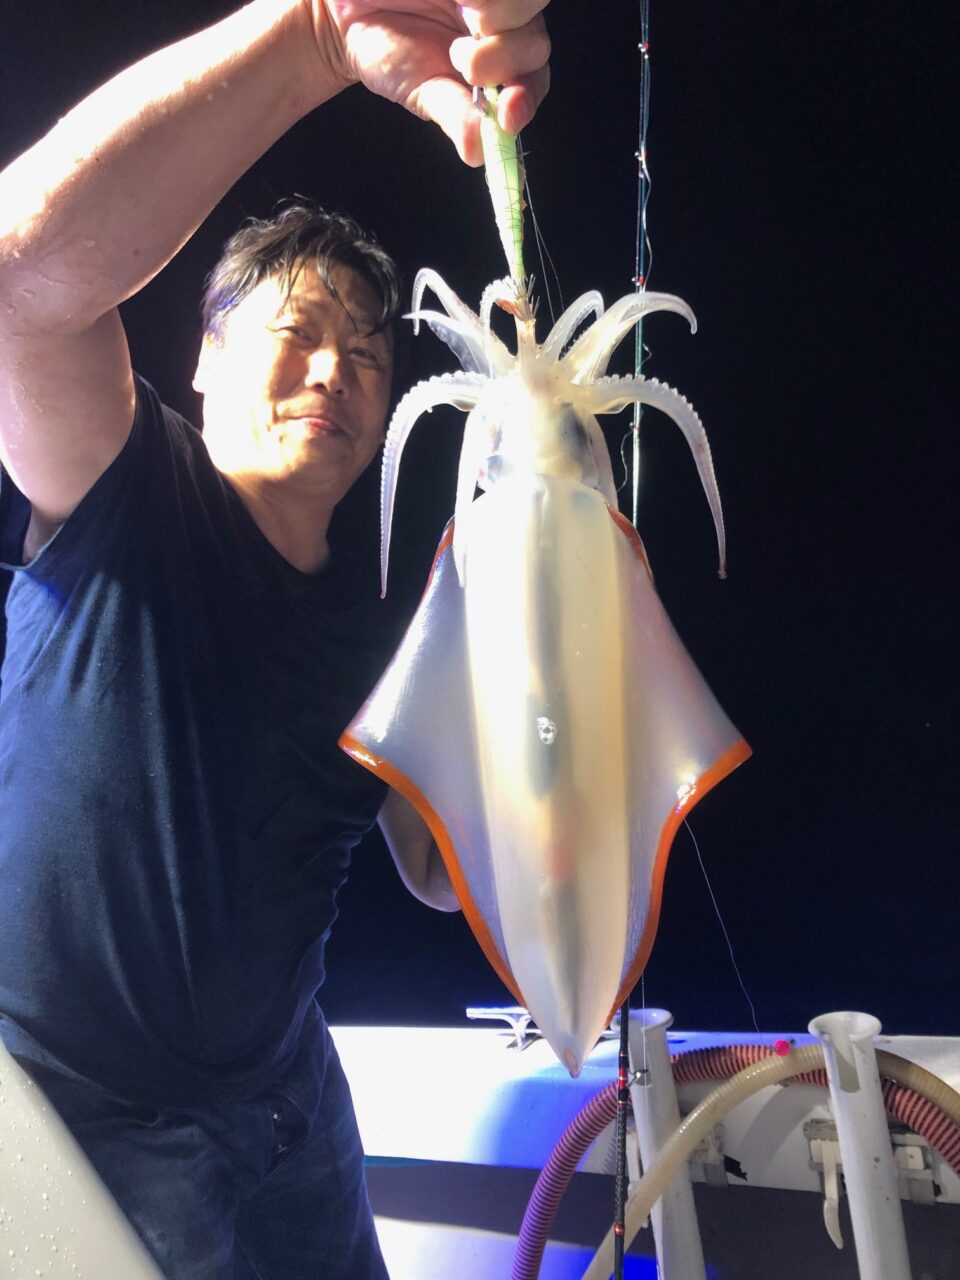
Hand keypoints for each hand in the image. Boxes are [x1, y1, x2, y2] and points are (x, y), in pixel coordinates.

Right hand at [314, 1, 549, 163]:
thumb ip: (455, 117)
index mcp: (500, 68)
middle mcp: (506, 28)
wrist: (350, 17)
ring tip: (461, 13)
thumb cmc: (392, 54)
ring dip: (498, 15)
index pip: (533, 83)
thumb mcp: (424, 92)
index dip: (526, 97)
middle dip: (506, 57)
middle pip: (536, 44)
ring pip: (527, 4)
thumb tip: (477, 153)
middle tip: (464, 61)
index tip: (510, 110)